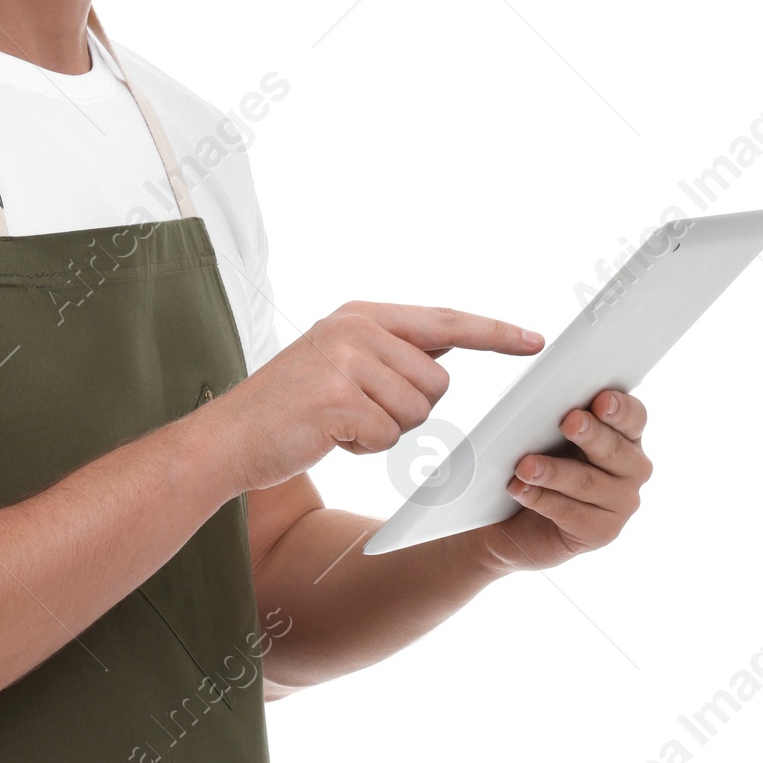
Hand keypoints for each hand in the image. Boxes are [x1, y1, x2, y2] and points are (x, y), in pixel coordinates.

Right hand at [202, 301, 542, 496]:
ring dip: (384, 430)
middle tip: (356, 411)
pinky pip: (388, 435)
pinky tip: (329, 437)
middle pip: (436, 381)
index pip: (444, 320)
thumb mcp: (339, 361)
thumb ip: (390, 351)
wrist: (228, 437)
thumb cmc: (289, 408)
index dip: (493, 332)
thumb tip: (448, 350)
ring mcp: (346, 361)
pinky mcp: (338, 398)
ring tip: (338, 422)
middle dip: (408, 409)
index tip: (534, 340)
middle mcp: (356, 329)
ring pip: (417, 411)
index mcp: (361, 315)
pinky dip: (363, 447)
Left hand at [467, 389, 651, 573]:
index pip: (633, 417)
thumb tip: (539, 402)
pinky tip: (519, 490)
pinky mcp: (602, 532)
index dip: (620, 408)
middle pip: (615, 448)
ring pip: (587, 482)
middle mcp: (631, 469)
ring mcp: (621, 503)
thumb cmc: (539, 465)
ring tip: (525, 466)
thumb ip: (553, 419)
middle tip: (568, 422)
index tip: (602, 401)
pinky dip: (540, 499)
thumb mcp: (545, 436)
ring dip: (554, 471)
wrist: (517, 521)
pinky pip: (571, 512)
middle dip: (590, 433)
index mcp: (623, 435)